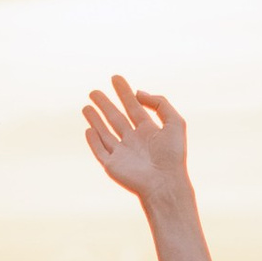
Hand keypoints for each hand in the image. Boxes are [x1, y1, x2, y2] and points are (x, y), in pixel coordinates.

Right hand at [82, 77, 189, 200]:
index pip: (133, 107)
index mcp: (149, 131)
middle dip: (105, 104)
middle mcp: (134, 141)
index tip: (116, 78)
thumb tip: (138, 93)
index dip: (124, 92)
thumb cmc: (173, 155)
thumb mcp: (175, 122)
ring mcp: (122, 154)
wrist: (165, 183)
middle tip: (94, 92)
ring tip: (86, 106)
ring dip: (95, 119)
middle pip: (116, 118)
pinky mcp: (112, 166)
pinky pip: (100, 151)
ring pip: (105, 133)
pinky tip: (88, 129)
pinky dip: (93, 140)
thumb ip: (160, 103)